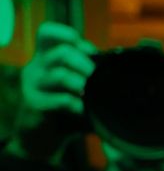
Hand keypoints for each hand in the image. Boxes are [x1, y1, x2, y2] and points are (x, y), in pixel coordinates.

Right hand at [7, 22, 95, 162]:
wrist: (46, 138)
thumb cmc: (68, 110)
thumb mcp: (81, 89)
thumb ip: (92, 76)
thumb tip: (123, 70)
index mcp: (46, 57)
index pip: (48, 33)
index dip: (68, 35)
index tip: (90, 51)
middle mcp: (37, 66)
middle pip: (61, 52)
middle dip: (86, 63)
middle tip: (97, 76)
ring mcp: (33, 84)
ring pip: (60, 75)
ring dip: (83, 84)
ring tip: (93, 94)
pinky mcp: (34, 103)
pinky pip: (61, 100)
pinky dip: (78, 105)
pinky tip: (85, 111)